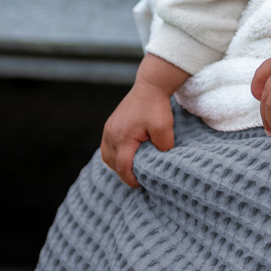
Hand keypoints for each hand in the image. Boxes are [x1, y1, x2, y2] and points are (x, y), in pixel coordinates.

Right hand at [100, 54, 187, 187]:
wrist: (150, 86)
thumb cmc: (156, 106)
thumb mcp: (164, 127)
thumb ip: (163, 147)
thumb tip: (160, 159)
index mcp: (123, 138)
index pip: (122, 166)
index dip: (130, 179)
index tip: (140, 184)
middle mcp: (111, 134)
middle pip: (112, 163)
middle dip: (123, 173)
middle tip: (138, 177)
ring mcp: (109, 129)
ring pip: (106, 156)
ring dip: (117, 164)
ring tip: (132, 167)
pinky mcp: (110, 124)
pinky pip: (107, 146)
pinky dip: (114, 154)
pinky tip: (126, 155)